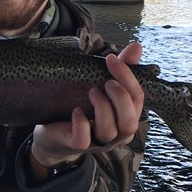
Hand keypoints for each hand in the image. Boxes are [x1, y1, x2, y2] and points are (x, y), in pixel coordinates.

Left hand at [31, 42, 143, 166]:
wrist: (53, 131)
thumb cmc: (82, 106)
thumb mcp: (101, 85)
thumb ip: (120, 69)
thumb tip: (136, 46)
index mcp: (125, 117)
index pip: (137, 100)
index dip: (128, 77)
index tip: (111, 59)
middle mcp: (116, 134)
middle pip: (130, 122)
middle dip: (120, 98)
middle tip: (106, 82)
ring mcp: (97, 142)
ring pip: (110, 131)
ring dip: (102, 107)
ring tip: (91, 92)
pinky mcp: (76, 145)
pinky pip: (83, 140)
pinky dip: (81, 123)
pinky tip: (76, 111)